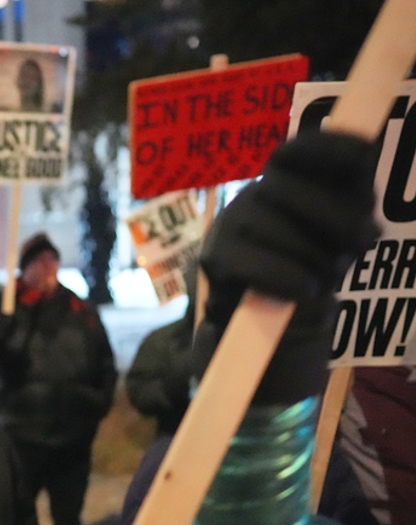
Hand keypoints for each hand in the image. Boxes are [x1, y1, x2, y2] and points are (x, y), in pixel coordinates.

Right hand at [194, 132, 379, 403]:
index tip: (364, 157)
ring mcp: (228, 224)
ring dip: (312, 256)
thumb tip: (367, 225)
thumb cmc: (302, 270)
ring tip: (326, 279)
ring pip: (274, 227)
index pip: (299, 152)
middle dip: (334, 215)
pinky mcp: (213, 257)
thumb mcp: (335, 240)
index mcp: (282, 182)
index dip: (328, 148)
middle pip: (288, 187)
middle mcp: (251, 194)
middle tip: (363, 243)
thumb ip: (349, 218)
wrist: (258, 320)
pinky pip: (254, 262)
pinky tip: (307, 289)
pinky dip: (286, 277)